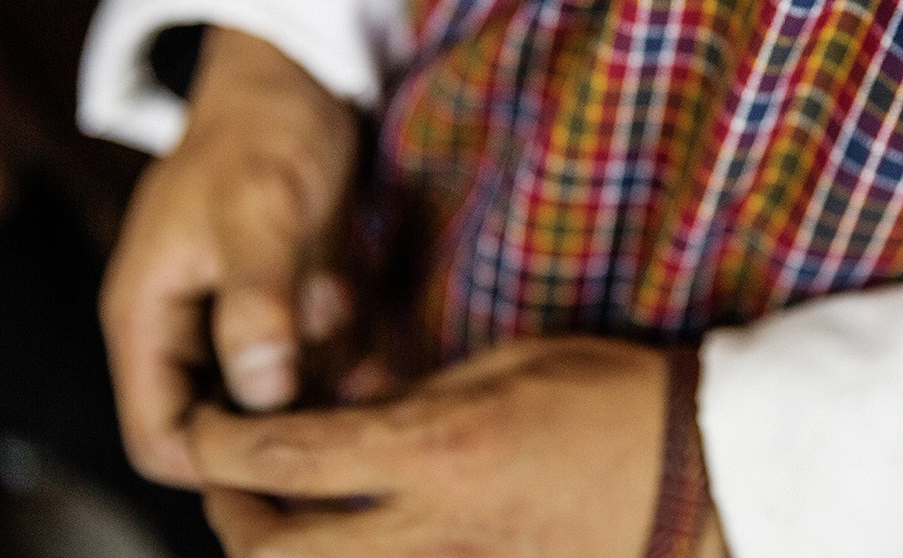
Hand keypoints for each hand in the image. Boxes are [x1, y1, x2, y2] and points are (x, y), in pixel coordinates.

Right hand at [100, 26, 358, 485]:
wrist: (297, 74)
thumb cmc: (263, 129)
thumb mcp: (261, 212)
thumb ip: (256, 302)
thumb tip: (262, 391)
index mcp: (149, 314)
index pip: (160, 434)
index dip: (218, 458)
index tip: (293, 452)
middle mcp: (186, 326)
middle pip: (222, 423)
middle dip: (287, 427)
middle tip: (354, 420)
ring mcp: (237, 313)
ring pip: (276, 394)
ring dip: (326, 392)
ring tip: (375, 372)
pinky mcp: (283, 299)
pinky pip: (312, 355)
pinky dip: (347, 357)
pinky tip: (382, 344)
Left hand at [190, 337, 727, 557]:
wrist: (697, 469)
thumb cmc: (610, 396)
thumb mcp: (506, 364)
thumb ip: (416, 398)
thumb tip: (350, 418)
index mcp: (438, 448)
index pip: (287, 456)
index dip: (221, 442)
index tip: (204, 422)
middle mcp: (433, 526)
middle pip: (277, 555)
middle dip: (230, 519)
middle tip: (229, 482)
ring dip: (284, 551)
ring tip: (280, 517)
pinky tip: (357, 539)